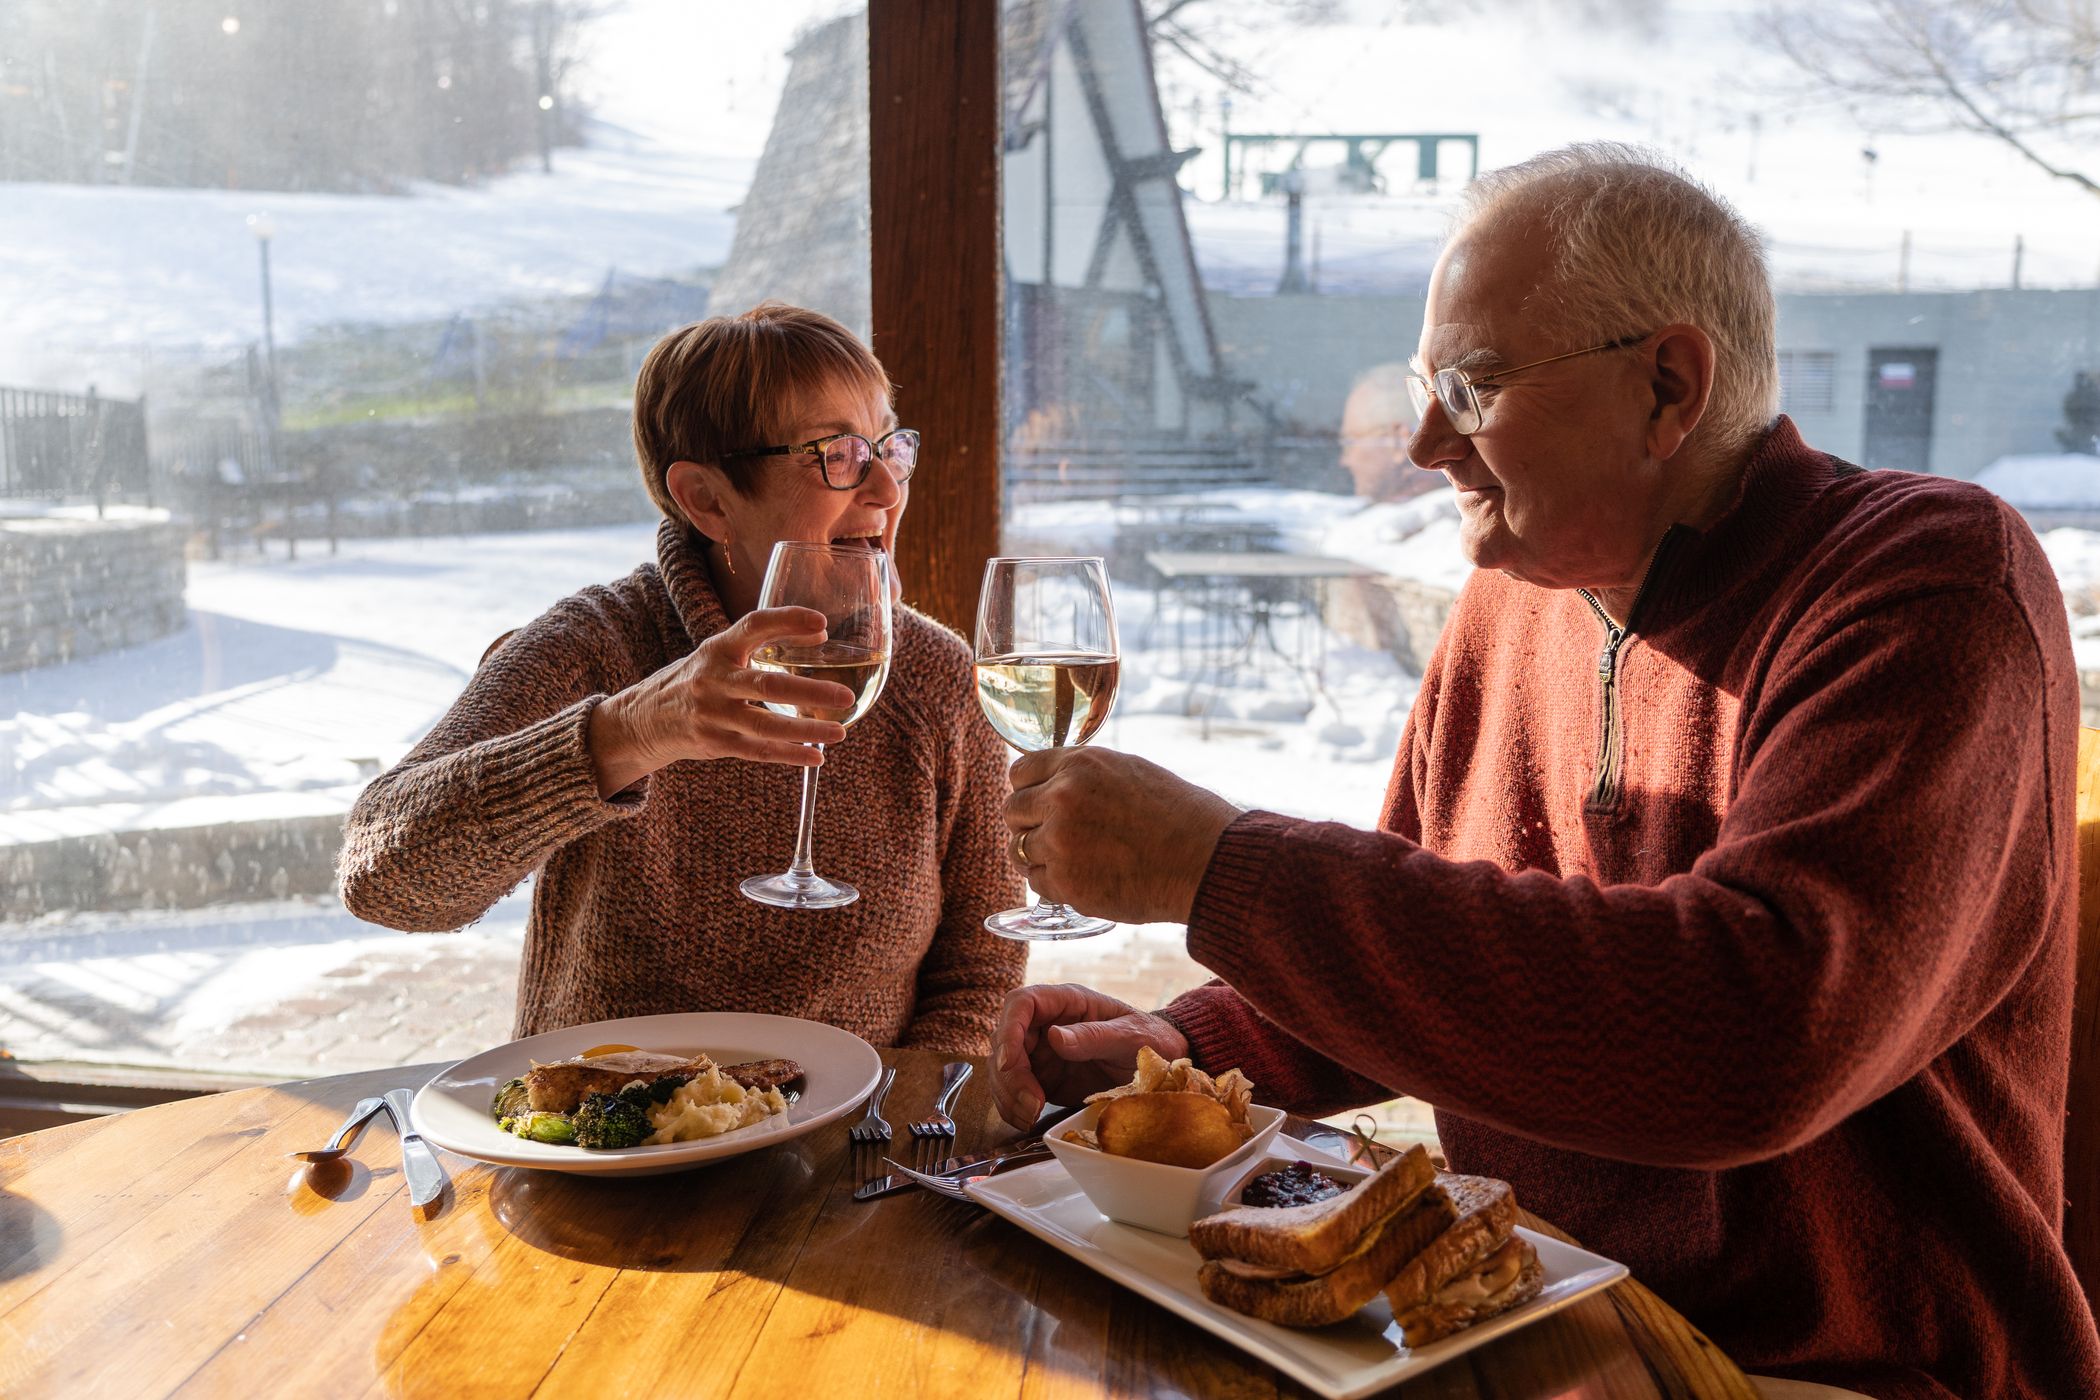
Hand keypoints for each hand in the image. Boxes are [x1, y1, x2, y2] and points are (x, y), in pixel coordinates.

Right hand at [588, 607, 854, 795]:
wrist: (642, 719)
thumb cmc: (695, 680)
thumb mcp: (719, 654)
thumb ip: (762, 644)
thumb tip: (822, 638)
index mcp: (718, 649)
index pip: (754, 625)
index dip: (788, 621)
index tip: (822, 624)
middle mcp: (713, 680)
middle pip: (767, 686)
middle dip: (810, 692)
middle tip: (845, 695)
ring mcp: (712, 715)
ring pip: (766, 726)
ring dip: (807, 730)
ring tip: (840, 731)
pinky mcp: (714, 743)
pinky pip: (758, 752)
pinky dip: (789, 755)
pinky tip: (816, 756)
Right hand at [991, 983, 1189, 1128]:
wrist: (1160, 1067)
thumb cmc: (1150, 1039)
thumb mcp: (1130, 1036)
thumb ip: (1095, 1036)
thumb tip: (1054, 1036)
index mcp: (1067, 1002)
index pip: (1022, 1003)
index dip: (1008, 1029)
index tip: (1008, 1061)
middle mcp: (1046, 1024)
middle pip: (1004, 1040)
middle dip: (1009, 1074)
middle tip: (1030, 1103)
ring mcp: (1041, 1052)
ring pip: (1002, 1068)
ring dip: (1008, 1094)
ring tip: (1030, 1116)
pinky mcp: (1042, 1079)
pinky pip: (1014, 1091)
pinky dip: (1013, 1107)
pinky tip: (1027, 1119)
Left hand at [1003, 747, 1239, 922]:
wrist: (1205, 859)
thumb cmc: (1179, 815)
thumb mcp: (1128, 771)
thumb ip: (1084, 776)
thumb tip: (1050, 785)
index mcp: (1079, 765)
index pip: (1020, 772)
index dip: (1028, 789)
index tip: (1038, 803)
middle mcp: (1062, 798)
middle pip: (1011, 810)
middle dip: (1027, 823)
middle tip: (1054, 836)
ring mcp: (1060, 842)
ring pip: (1018, 849)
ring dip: (1037, 856)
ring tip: (1070, 860)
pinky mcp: (1066, 883)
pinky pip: (1037, 883)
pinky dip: (1054, 884)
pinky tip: (1083, 879)